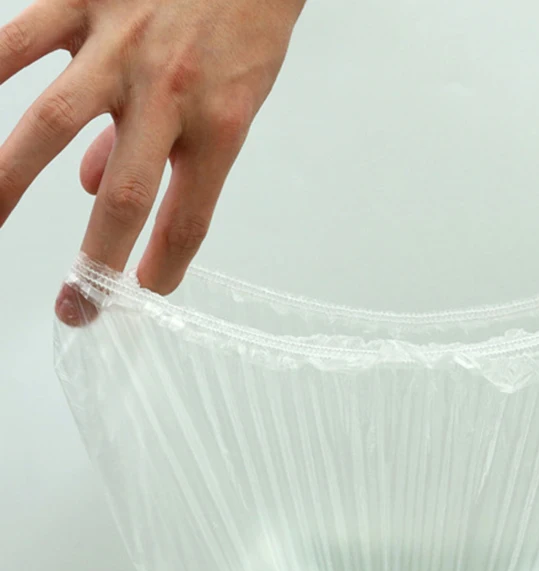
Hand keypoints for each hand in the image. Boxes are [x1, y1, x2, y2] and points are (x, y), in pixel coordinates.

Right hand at [0, 0, 305, 325]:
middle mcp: (171, 94)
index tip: (139, 294)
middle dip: (94, 262)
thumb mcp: (234, 99)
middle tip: (73, 306)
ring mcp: (122, 47)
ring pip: (52, 123)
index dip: (162, 267)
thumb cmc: (245, 26)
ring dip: (8, 182)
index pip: (187, 219)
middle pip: (125, 198)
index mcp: (221, 125)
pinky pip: (19, 40)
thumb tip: (93, 185)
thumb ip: (175, 149)